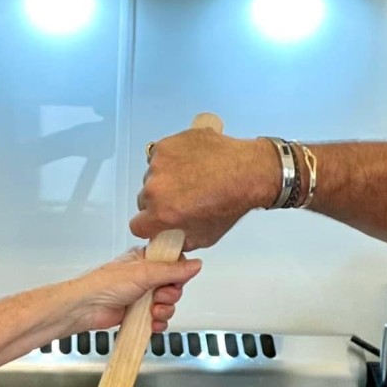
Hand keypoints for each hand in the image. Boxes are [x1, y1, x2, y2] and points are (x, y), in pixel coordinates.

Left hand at [65, 250, 202, 334]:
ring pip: (168, 304)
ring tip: (152, 311)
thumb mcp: (143, 273)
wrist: (85, 308)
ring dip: (164, 310)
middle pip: (174, 285)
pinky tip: (151, 323)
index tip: (175, 279)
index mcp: (145, 259)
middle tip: (157, 296)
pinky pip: (159, 319)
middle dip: (170, 295)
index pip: (174, 262)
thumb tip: (196, 264)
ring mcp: (142, 295)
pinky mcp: (139, 313)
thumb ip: (172, 270)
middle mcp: (145, 276)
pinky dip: (158, 323)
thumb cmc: (104, 284)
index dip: (179, 273)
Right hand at [131, 130, 277, 249]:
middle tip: (180, 197)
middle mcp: (155, 187)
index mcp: (161, 213)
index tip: (158, 220)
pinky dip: (171, 159)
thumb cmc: (231, 203)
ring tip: (190, 177)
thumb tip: (171, 241)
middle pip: (144, 199)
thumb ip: (181, 242)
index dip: (149, 224)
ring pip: (152, 176)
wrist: (248, 172)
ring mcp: (159, 163)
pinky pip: (159, 155)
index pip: (137, 225)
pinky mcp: (167, 145)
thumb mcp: (205, 238)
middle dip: (158, 200)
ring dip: (165, 178)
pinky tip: (190, 162)